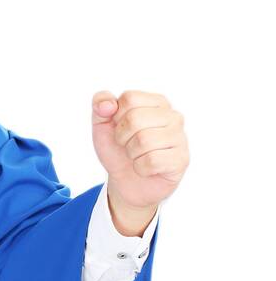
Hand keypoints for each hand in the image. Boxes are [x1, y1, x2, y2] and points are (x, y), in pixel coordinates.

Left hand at [92, 90, 188, 230]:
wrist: (126, 181)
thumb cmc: (118, 150)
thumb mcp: (102, 124)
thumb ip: (100, 104)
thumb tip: (107, 104)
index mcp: (156, 102)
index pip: (129, 99)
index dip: (116, 118)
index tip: (120, 129)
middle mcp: (173, 116)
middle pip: (135, 119)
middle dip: (122, 138)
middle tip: (128, 146)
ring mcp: (180, 138)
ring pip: (144, 141)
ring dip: (132, 154)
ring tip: (137, 156)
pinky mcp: (181, 160)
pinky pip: (152, 161)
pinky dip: (140, 168)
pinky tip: (146, 168)